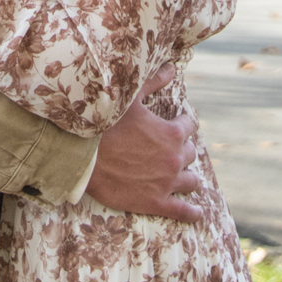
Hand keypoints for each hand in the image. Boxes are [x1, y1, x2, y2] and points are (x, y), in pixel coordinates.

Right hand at [86, 67, 202, 221]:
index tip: (174, 125)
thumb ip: (154, 81)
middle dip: (181, 149)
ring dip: (186, 176)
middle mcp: (175, 158)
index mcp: (172, 133)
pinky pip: (184, 211)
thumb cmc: (106, 125)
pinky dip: (193, 212)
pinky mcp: (156, 203)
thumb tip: (172, 68)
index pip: (188, 125)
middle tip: (168, 149)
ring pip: (191, 180)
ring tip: (180, 175)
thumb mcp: (131, 98)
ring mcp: (167, 183)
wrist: (84, 158)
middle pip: (190, 153)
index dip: (180, 124)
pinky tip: (197, 213)